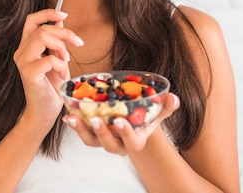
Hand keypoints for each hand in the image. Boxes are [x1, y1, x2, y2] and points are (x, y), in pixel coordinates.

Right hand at [13, 9, 83, 130]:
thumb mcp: (58, 59)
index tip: (64, 15)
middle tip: (78, 43)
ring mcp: (23, 62)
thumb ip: (56, 41)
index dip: (47, 13)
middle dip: (65, 33)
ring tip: (66, 61)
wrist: (45, 112)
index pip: (31, 20)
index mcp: (27, 46)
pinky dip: (61, 66)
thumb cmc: (52, 86)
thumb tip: (60, 20)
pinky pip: (49, 59)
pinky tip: (63, 76)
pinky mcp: (28, 73)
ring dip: (61, 47)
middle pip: (42, 28)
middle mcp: (21, 52)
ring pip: (42, 37)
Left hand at [62, 93, 179, 154]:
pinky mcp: (91, 135)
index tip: (119, 121)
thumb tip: (173, 97)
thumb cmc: (144, 117)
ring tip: (74, 118)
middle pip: (110, 145)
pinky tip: (69, 115)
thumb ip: (166, 106)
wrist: (131, 122)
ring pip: (92, 141)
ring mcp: (104, 141)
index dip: (126, 133)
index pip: (132, 142)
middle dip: (103, 134)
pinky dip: (75, 125)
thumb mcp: (156, 111)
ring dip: (82, 130)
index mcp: (136, 140)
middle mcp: (119, 145)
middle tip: (96, 120)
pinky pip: (82, 133)